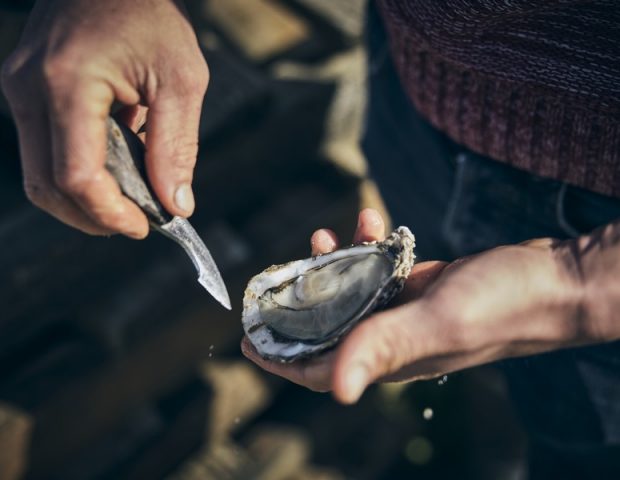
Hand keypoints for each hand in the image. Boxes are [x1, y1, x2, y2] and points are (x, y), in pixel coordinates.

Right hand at [1, 0, 208, 237]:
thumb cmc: (150, 13)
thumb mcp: (181, 79)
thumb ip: (176, 147)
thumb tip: (176, 205)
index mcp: (67, 84)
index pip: (76, 176)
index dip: (110, 214)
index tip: (145, 227)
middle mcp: (28, 88)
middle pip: (47, 186)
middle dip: (93, 216)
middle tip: (137, 220)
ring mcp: (18, 88)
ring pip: (38, 173)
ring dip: (82, 199)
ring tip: (129, 199)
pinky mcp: (23, 89)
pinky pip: (42, 149)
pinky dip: (75, 171)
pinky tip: (114, 166)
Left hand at [242, 208, 588, 403]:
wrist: (549, 280)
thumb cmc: (501, 306)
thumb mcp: (438, 322)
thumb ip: (385, 347)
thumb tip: (336, 391)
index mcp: (390, 357)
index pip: (320, 369)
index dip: (280, 359)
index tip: (247, 340)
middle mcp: (391, 337)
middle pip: (326, 327)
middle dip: (297, 301)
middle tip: (278, 273)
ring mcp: (404, 309)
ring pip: (350, 290)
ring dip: (331, 263)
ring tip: (326, 234)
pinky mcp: (418, 283)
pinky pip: (378, 265)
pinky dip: (367, 243)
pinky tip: (370, 217)